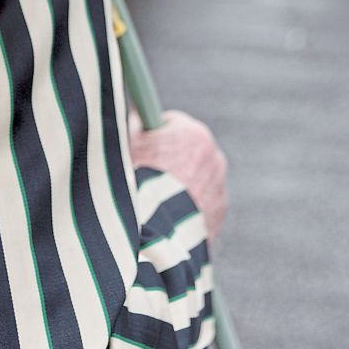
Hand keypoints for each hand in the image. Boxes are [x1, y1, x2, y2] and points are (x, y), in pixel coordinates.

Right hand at [128, 109, 228, 240]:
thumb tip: (135, 120)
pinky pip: (202, 202)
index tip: (142, 143)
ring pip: (197, 177)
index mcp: (194, 133)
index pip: (172, 123)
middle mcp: (214, 156)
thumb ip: (135, 128)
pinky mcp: (219, 212)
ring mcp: (219, 186)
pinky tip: (169, 213)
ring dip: (182, 183)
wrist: (156, 227)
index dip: (154, 133)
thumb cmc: (139, 179)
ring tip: (156, 197)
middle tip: (147, 171)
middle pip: (188, 150)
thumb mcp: (129, 145)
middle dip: (171, 159)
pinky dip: (189, 206)